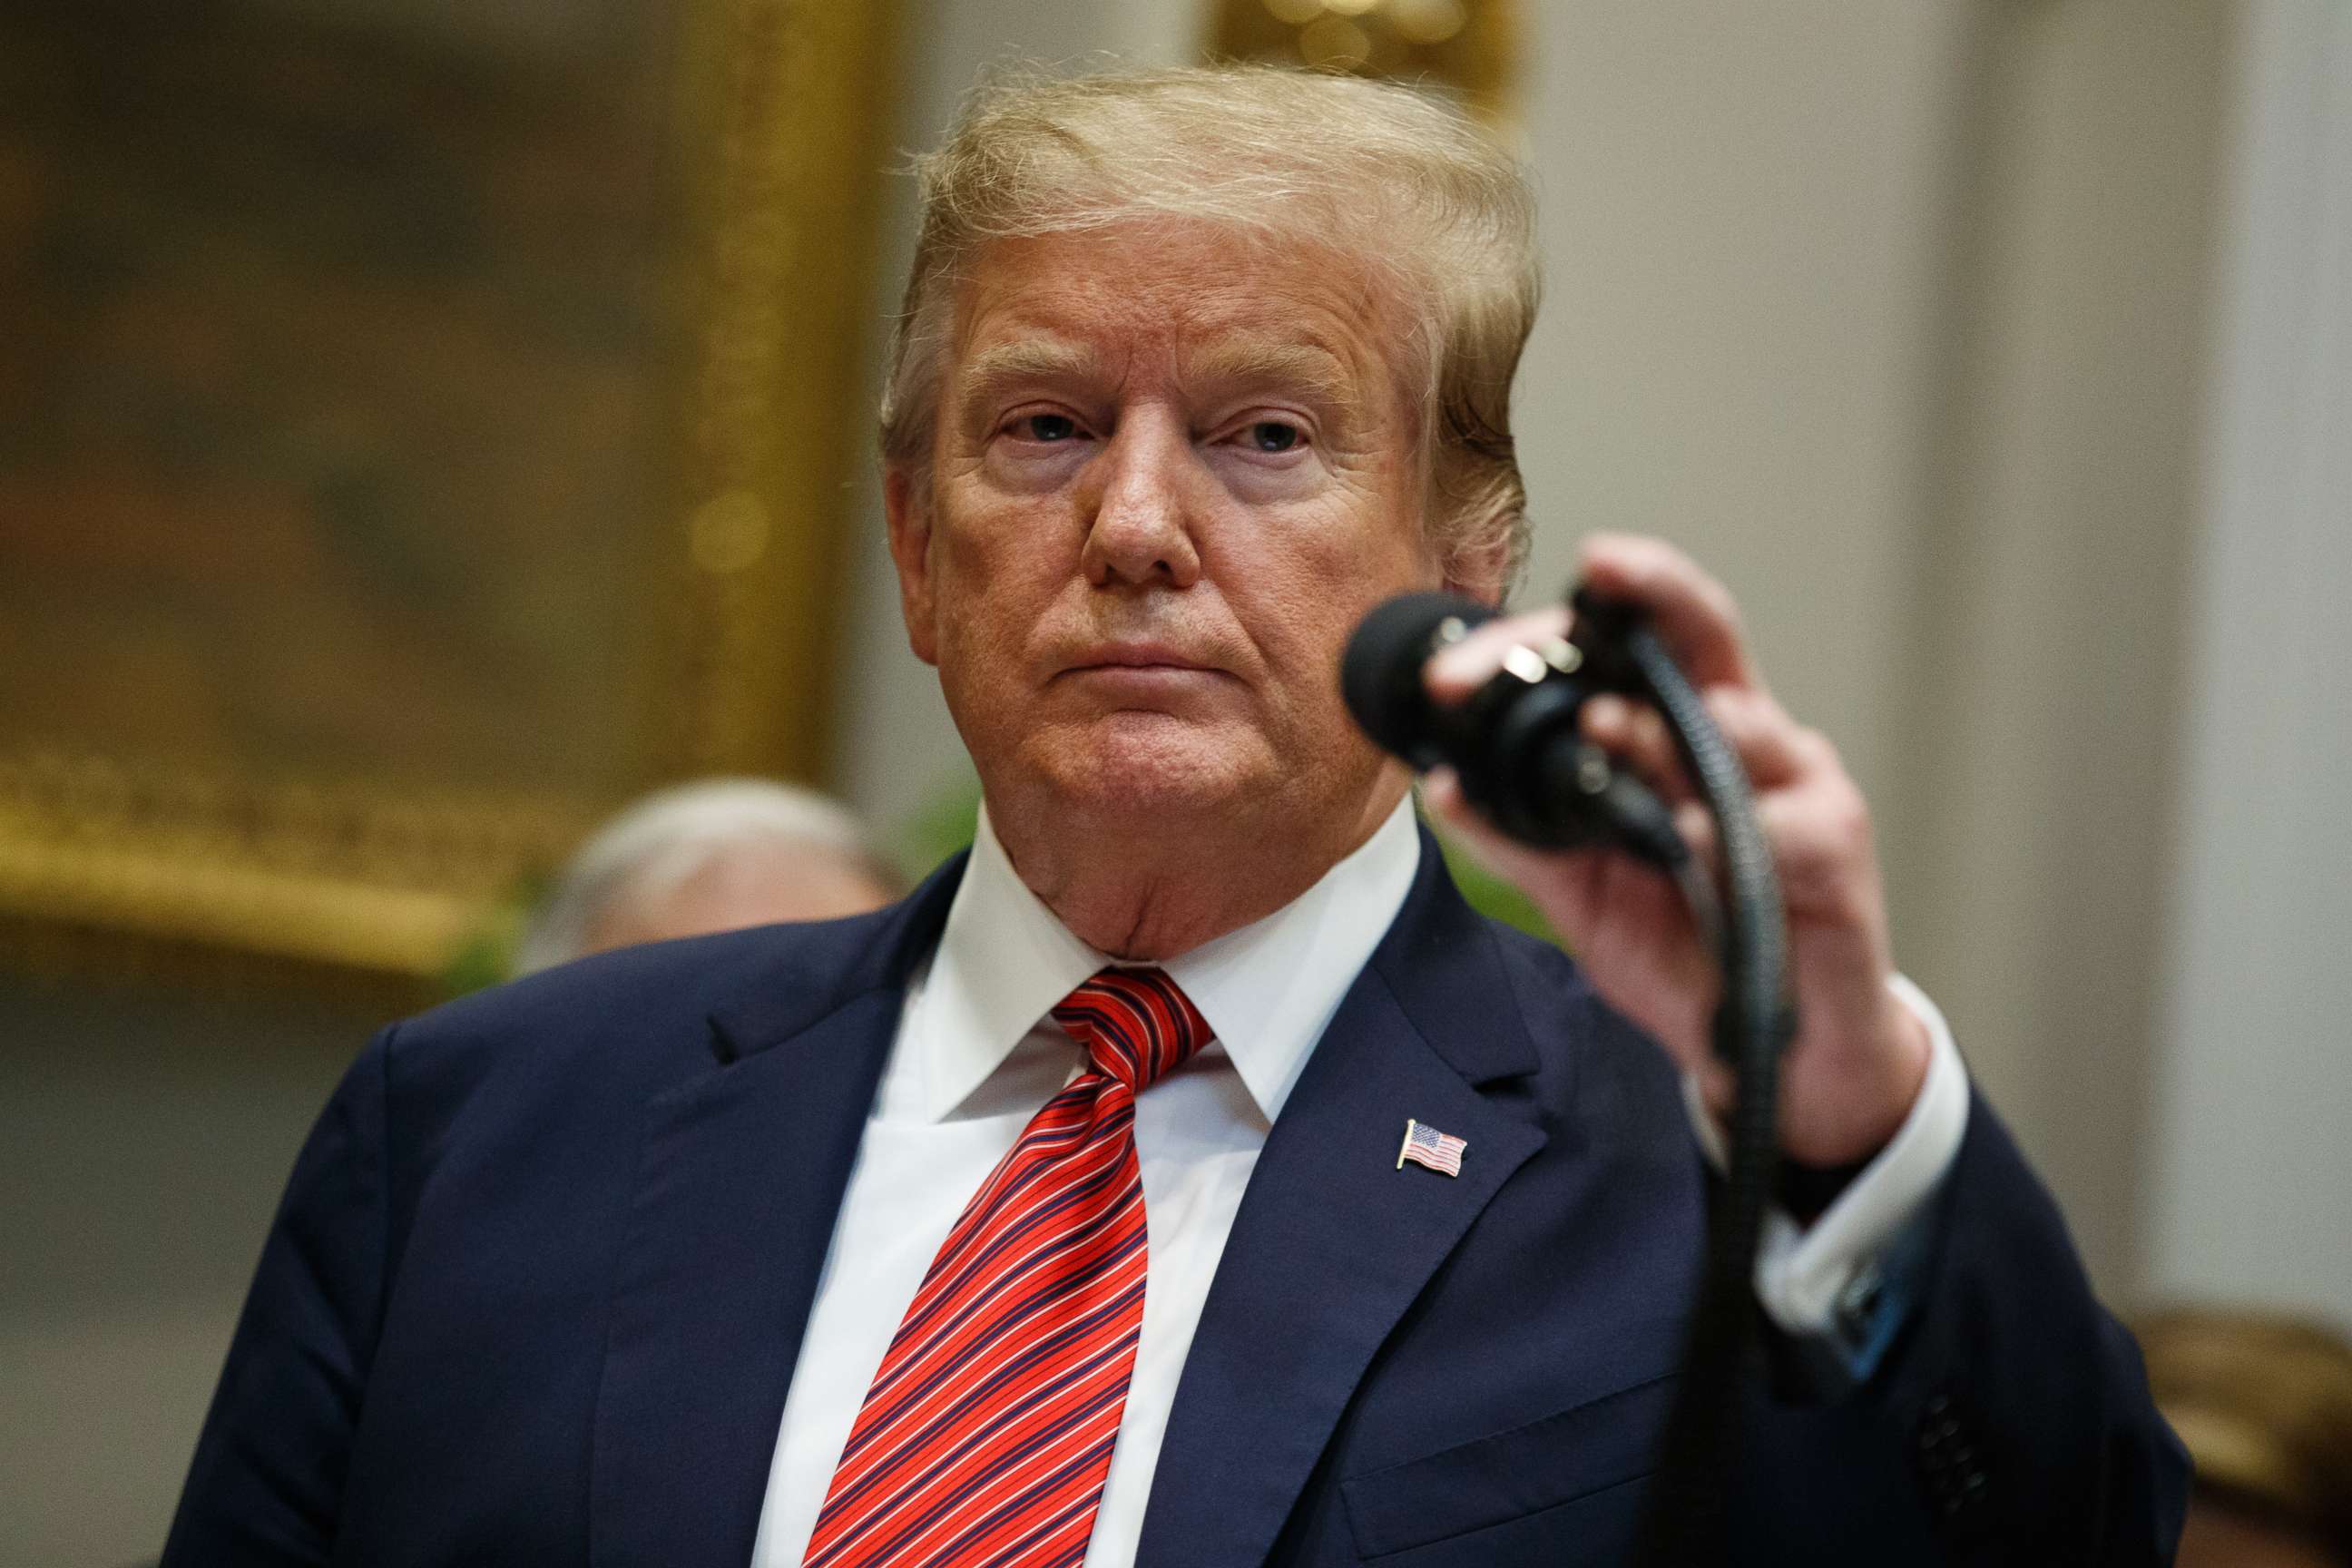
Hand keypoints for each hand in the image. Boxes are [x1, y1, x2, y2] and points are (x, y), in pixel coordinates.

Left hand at [1421, 533, 1929, 1166]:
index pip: (1622, 650)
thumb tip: (1439, 782)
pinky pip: (1777, 825)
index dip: (1547, 637)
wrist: (1778, 1052)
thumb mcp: (1583, 893)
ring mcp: (1796, 788)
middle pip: (1704, 633)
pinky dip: (1723, 825)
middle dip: (1651, 589)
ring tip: (1602, 726)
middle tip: (1593, 569)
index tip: (1460, 666)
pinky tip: (1680, 833)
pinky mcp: (1835, 851)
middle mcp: (1745, 741)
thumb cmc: (1690, 948)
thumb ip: (1519, 835)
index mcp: (1680, 736)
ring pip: (1738, 723)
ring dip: (1664, 725)